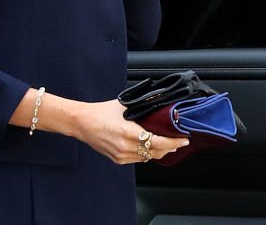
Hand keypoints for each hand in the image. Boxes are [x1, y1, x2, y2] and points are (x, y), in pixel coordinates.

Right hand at [72, 99, 187, 164]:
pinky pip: (138, 159)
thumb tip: (161, 107)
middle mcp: (124, 147)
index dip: (173, 142)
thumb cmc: (101, 112)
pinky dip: (148, 154)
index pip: (157, 142)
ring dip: (160, 152)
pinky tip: (154, 148)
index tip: (183, 139)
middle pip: (155, 152)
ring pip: (148, 158)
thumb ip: (143, 109)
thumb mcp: (125, 106)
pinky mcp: (118, 159)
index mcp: (127, 132)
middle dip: (170, 147)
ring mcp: (121, 155)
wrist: (82, 123)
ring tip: (170, 145)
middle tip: (180, 141)